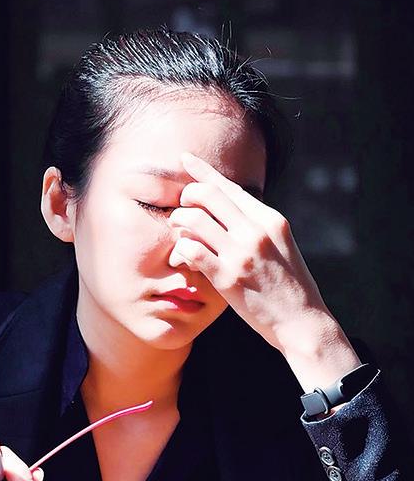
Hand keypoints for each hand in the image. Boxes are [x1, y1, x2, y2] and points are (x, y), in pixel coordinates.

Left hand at [168, 152, 360, 390]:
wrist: (301, 321)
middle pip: (207, 194)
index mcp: (270, 219)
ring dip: (178, 224)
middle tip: (180, 212)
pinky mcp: (227, 278)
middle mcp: (256, 230)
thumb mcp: (280, 245)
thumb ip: (256, 226)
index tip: (184, 159)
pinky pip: (191, 250)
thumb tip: (229, 210)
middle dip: (185, 197)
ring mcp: (241, 253)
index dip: (202, 170)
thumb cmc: (287, 286)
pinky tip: (183, 259)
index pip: (229, 186)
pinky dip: (180, 250)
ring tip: (179, 237)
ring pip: (193, 218)